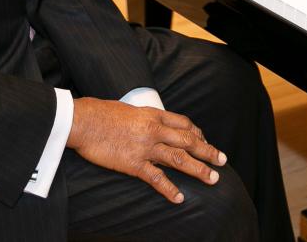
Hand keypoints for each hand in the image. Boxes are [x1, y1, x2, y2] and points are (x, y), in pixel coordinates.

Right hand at [67, 97, 226, 203]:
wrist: (83, 121)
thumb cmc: (102, 113)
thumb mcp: (129, 109)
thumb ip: (144, 118)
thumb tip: (153, 124)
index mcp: (153, 114)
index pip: (184, 123)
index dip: (197, 133)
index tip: (204, 141)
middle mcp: (154, 130)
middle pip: (188, 140)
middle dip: (208, 151)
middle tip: (222, 160)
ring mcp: (145, 147)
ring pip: (179, 158)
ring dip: (199, 169)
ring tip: (213, 179)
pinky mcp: (133, 163)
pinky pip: (156, 178)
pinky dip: (169, 189)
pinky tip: (179, 198)